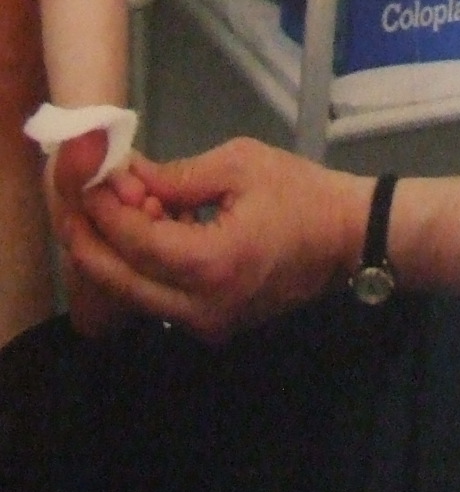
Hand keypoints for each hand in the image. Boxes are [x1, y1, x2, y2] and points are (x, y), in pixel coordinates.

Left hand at [61, 137, 367, 342]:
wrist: (351, 238)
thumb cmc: (304, 194)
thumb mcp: (242, 165)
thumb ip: (176, 175)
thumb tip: (125, 178)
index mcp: (211, 263)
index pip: (133, 240)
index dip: (102, 207)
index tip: (86, 176)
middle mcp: (199, 307)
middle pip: (114, 279)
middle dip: (87, 236)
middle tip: (76, 199)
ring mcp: (203, 324)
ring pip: (130, 293)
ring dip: (113, 252)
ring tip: (119, 207)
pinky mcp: (209, 325)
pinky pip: (156, 297)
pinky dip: (141, 265)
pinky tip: (150, 229)